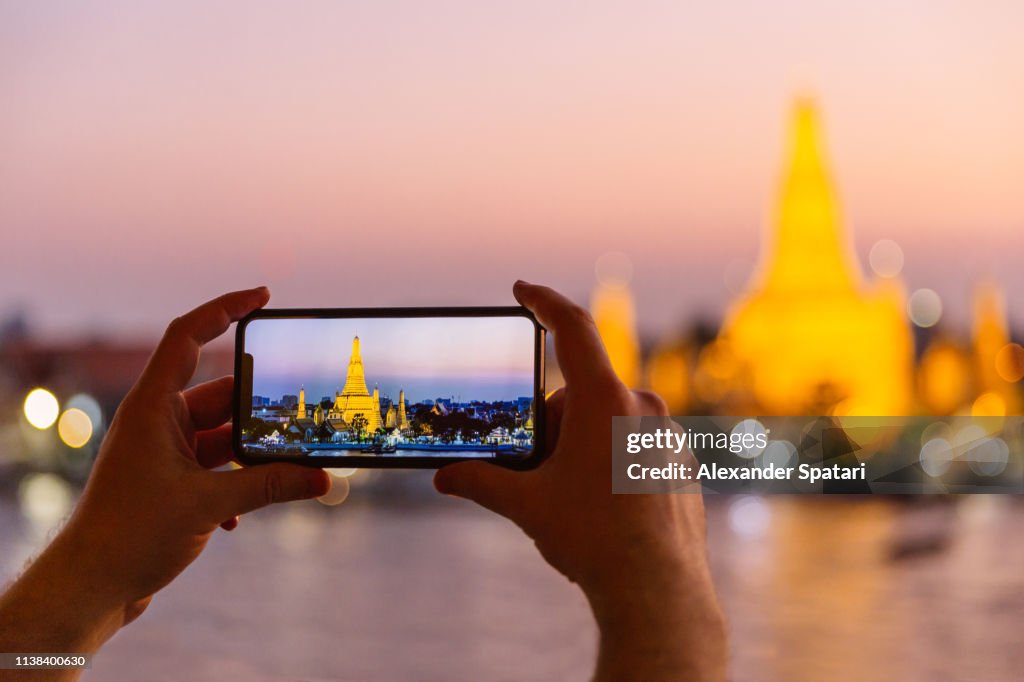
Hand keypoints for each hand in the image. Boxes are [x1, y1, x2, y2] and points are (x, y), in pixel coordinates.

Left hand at [0, 288, 329, 666]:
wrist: (89, 588)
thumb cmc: (129, 535)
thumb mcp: (208, 505)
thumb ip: (270, 487)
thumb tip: (323, 478)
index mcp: (152, 407)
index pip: (188, 336)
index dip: (224, 308)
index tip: (263, 296)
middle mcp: (157, 422)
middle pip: (221, 395)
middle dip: (259, 411)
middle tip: (299, 417)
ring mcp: (163, 452)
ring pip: (222, 437)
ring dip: (251, 456)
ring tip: (288, 471)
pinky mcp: (170, 482)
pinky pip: (216, 468)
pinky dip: (235, 485)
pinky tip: (239, 518)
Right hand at [435, 281, 726, 680]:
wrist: (658, 591)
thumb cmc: (593, 541)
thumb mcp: (527, 506)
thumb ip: (481, 482)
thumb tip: (443, 477)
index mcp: (605, 402)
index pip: (572, 328)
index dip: (544, 300)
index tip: (522, 288)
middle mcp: (643, 407)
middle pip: (581, 393)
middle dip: (552, 422)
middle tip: (536, 468)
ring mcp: (668, 435)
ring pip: (610, 419)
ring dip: (582, 442)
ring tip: (571, 495)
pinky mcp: (681, 462)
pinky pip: (636, 443)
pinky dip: (612, 458)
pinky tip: (604, 505)